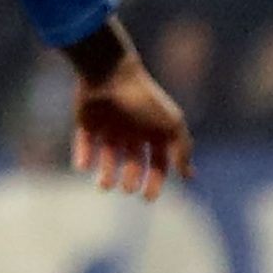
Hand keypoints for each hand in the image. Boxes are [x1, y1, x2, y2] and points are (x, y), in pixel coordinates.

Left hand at [72, 55, 194, 201]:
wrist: (110, 74)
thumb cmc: (144, 100)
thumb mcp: (171, 125)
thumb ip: (181, 149)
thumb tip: (189, 175)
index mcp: (154, 130)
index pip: (158, 161)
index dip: (155, 180)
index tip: (149, 198)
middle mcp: (133, 130)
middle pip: (133, 162)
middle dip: (131, 178)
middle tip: (127, 188)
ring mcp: (109, 127)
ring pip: (107, 157)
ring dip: (106, 173)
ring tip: (104, 184)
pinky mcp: (87, 123)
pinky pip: (84, 145)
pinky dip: (83, 157)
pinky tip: (85, 165)